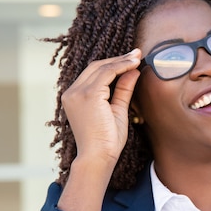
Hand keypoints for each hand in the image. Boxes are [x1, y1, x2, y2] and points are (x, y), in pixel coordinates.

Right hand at [61, 49, 141, 169]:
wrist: (99, 157)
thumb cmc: (107, 141)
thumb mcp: (117, 110)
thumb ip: (123, 90)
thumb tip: (133, 71)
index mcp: (74, 96)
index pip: (94, 73)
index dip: (113, 64)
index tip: (131, 59)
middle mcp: (72, 92)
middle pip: (96, 67)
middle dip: (118, 58)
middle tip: (137, 53)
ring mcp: (77, 93)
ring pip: (101, 67)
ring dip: (121, 60)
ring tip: (138, 56)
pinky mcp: (87, 95)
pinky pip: (106, 74)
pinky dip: (120, 66)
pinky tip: (134, 64)